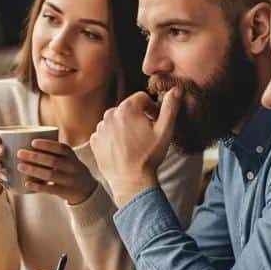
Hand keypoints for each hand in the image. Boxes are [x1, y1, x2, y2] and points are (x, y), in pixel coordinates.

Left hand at [17, 140, 97, 204]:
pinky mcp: (64, 192)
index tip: (33, 142)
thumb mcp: (68, 158)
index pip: (61, 148)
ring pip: (50, 175)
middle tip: (20, 153)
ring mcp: (68, 180)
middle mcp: (72, 167)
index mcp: (71, 156)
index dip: (47, 145)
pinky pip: (50, 189)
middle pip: (53, 161)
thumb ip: (54, 151)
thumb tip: (27, 140)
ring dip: (33, 170)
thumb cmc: (69, 169)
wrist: (87, 189)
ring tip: (20, 166)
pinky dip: (38, 186)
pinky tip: (27, 183)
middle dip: (35, 157)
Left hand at [89, 88, 180, 207]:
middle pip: (127, 109)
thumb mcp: (165, 130)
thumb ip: (170, 107)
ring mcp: (100, 128)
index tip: (154, 122)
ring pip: (115, 120)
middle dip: (137, 117)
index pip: (141, 98)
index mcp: (126, 108)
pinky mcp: (94, 141)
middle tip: (144, 135)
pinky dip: (113, 138)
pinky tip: (122, 149)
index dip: (151, 108)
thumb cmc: (149, 156)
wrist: (131, 180)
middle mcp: (109, 114)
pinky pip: (105, 133)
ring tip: (133, 144)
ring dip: (124, 127)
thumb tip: (175, 89)